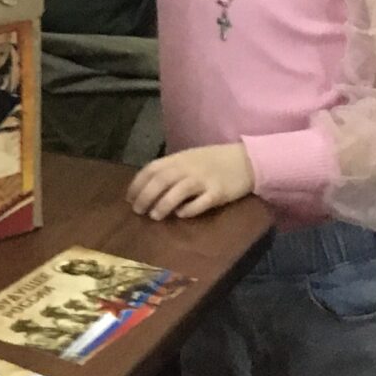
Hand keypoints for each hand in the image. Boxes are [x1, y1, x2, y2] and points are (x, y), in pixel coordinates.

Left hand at [127, 144, 253, 220]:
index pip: (152, 169)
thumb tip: (148, 188)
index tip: (129, 199)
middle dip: (146, 196)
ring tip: (155, 216)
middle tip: (138, 211)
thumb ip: (171, 170)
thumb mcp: (189, 159)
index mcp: (179, 158)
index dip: (138, 184)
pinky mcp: (218, 192)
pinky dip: (188, 209)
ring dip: (163, 204)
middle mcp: (189, 167)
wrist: (246, 160)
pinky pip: (201, 202)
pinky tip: (180, 215)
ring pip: (178, 191)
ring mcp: (204, 179)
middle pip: (161, 180)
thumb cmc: (214, 161)